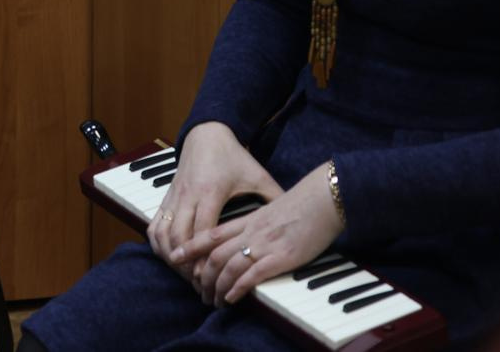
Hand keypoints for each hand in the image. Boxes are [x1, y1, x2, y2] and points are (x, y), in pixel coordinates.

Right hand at [148, 124, 283, 283]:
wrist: (207, 133)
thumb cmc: (233, 156)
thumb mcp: (257, 175)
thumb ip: (274, 197)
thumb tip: (297, 219)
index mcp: (211, 192)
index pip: (203, 232)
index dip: (205, 257)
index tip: (211, 275)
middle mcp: (189, 195)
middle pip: (180, 238)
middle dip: (187, 264)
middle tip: (199, 282)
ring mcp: (175, 195)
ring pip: (163, 233)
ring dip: (170, 256)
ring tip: (184, 273)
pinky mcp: (167, 195)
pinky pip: (155, 223)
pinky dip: (158, 242)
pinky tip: (168, 255)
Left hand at [189, 164, 346, 307]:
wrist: (324, 198)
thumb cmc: (302, 205)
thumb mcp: (272, 211)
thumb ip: (257, 223)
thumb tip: (248, 238)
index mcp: (248, 220)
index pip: (211, 234)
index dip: (191, 247)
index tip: (176, 257)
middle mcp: (251, 232)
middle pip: (214, 254)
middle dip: (202, 276)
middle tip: (199, 292)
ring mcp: (264, 244)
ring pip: (228, 266)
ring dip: (217, 287)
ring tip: (213, 301)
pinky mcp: (281, 257)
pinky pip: (252, 274)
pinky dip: (238, 287)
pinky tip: (231, 297)